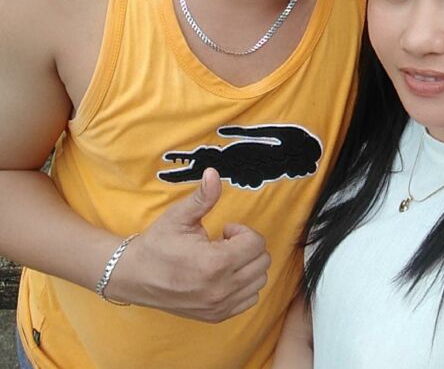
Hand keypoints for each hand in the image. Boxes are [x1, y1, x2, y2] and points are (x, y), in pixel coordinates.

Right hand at [105, 168, 270, 321]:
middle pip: (262, 262)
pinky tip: (224, 275)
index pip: (256, 243)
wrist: (134, 277)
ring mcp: (219, 306)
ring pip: (259, 281)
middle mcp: (221, 288)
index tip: (224, 231)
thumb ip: (203, 196)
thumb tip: (214, 173)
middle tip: (224, 243)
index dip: (242, 231)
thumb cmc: (158, 243)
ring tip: (224, 258)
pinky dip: (244, 285)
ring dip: (248, 265)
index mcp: (215, 263)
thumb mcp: (180, 216)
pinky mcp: (216, 316)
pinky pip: (249, 299)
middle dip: (248, 246)